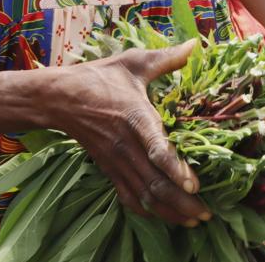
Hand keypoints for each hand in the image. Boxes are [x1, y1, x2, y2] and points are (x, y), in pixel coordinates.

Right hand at [51, 42, 211, 226]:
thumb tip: (197, 44)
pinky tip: (167, 217)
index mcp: (134, 116)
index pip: (155, 148)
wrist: (57, 98)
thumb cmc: (99, 77)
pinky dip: (148, 210)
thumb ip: (168, 59)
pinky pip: (128, 197)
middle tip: (207, 215)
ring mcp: (116, 161)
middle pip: (154, 183)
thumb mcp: (133, 62)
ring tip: (195, 220)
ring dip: (169, 212)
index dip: (174, 169)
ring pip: (144, 195)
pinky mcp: (109, 170)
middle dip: (181, 203)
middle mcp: (125, 145)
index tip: (193, 184)